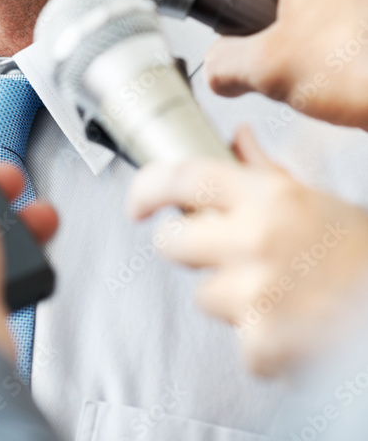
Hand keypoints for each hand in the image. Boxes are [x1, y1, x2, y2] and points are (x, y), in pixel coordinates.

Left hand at [127, 126, 367, 375]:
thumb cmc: (357, 255)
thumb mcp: (314, 200)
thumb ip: (264, 171)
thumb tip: (237, 138)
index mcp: (269, 197)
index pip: (185, 178)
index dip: (148, 187)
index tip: (136, 202)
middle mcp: (255, 239)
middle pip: (174, 242)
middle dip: (188, 248)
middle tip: (224, 253)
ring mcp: (255, 293)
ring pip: (203, 294)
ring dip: (230, 298)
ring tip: (277, 292)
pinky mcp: (260, 342)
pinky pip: (236, 339)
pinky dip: (259, 341)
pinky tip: (292, 324)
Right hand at [204, 0, 367, 126]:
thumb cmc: (360, 71)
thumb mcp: (265, 71)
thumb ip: (224, 64)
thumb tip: (218, 66)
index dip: (239, 5)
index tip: (247, 34)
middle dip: (286, 22)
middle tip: (290, 61)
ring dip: (323, 30)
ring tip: (328, 68)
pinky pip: (359, 13)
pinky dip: (354, 37)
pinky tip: (355, 67)